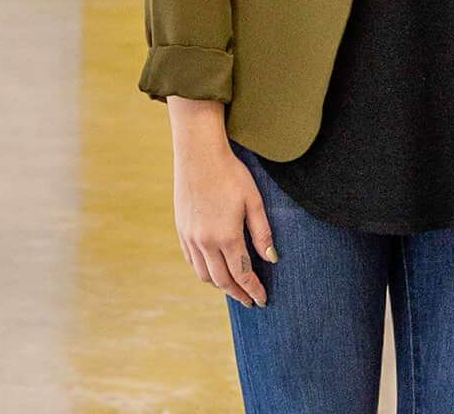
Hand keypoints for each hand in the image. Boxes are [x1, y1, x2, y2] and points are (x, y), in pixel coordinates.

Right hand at [172, 128, 275, 307]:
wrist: (198, 154)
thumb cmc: (230, 173)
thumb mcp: (253, 200)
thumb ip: (262, 232)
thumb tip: (272, 258)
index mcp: (227, 236)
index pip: (242, 273)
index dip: (253, 289)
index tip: (262, 300)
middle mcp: (206, 242)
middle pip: (223, 280)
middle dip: (238, 293)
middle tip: (249, 300)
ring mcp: (191, 238)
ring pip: (204, 275)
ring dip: (220, 285)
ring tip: (233, 286)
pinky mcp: (181, 231)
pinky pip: (192, 261)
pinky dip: (203, 271)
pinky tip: (212, 269)